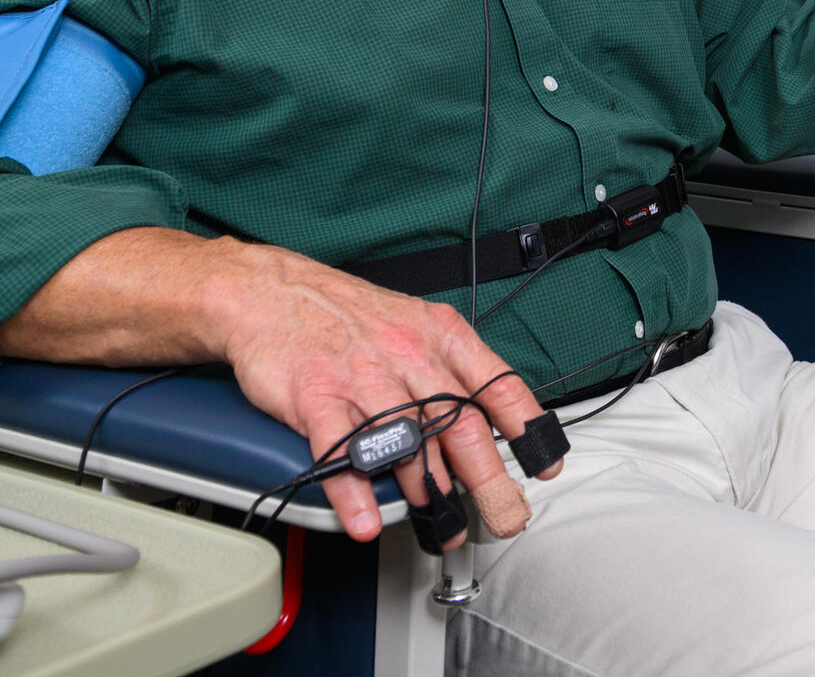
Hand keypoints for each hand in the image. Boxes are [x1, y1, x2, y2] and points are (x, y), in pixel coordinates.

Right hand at [201, 242, 561, 545]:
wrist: (271, 290)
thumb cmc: (347, 314)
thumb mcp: (414, 324)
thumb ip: (450, 369)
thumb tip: (487, 420)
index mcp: (438, 336)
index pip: (496, 382)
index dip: (526, 426)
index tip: (543, 465)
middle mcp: (406, 355)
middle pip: (460, 422)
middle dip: (489, 479)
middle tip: (505, 517)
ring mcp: (361, 376)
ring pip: (406, 439)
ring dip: (428, 490)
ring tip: (441, 524)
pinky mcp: (315, 395)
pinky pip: (339, 448)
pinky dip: (353, 490)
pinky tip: (366, 520)